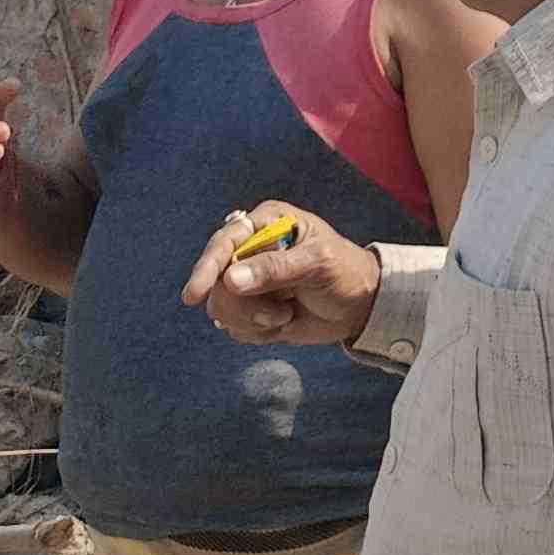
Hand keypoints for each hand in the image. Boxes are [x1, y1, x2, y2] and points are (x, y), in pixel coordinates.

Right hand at [180, 204, 383, 349]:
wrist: (358, 307)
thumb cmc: (345, 272)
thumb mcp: (318, 264)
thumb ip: (276, 269)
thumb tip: (230, 278)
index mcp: (268, 222)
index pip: (226, 240)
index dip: (207, 266)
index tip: (195, 294)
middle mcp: (251, 248)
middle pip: (217, 281)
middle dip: (243, 306)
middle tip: (277, 312)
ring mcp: (247, 279)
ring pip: (221, 307)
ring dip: (252, 320)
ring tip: (285, 314)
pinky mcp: (248, 307)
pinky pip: (232, 326)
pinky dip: (255, 332)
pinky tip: (280, 323)